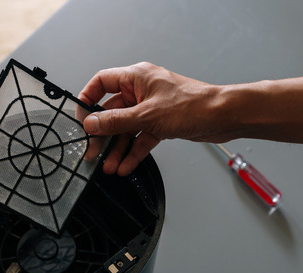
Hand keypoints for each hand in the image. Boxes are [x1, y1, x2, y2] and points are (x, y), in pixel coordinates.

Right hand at [79, 62, 230, 175]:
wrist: (222, 117)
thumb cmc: (193, 105)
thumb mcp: (147, 116)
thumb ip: (116, 122)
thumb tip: (92, 124)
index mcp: (137, 77)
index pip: (102, 82)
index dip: (88, 99)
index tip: (80, 118)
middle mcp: (142, 91)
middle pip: (113, 112)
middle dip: (103, 134)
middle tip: (92, 152)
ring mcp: (152, 108)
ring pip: (127, 129)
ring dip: (117, 148)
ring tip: (109, 166)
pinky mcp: (161, 123)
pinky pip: (141, 138)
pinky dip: (133, 152)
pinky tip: (125, 166)